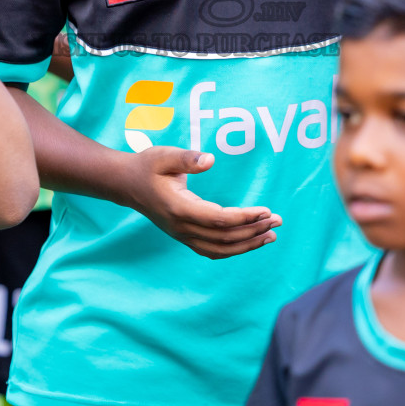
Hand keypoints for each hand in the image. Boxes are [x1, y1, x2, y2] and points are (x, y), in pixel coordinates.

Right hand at [119, 147, 280, 258]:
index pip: (220, 220)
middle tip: (278, 221)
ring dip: (248, 244)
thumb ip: (187, 158)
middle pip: (224, 238)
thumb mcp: (164, 155)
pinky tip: (250, 242)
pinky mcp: (183, 236)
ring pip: (220, 248)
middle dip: (254, 230)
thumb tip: (210, 159)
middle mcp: (182, 227)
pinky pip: (212, 250)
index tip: (267, 210)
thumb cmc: (147, 166)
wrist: (126, 184)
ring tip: (271, 235)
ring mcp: (182, 235)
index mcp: (180, 209)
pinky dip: (233, 249)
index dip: (245, 218)